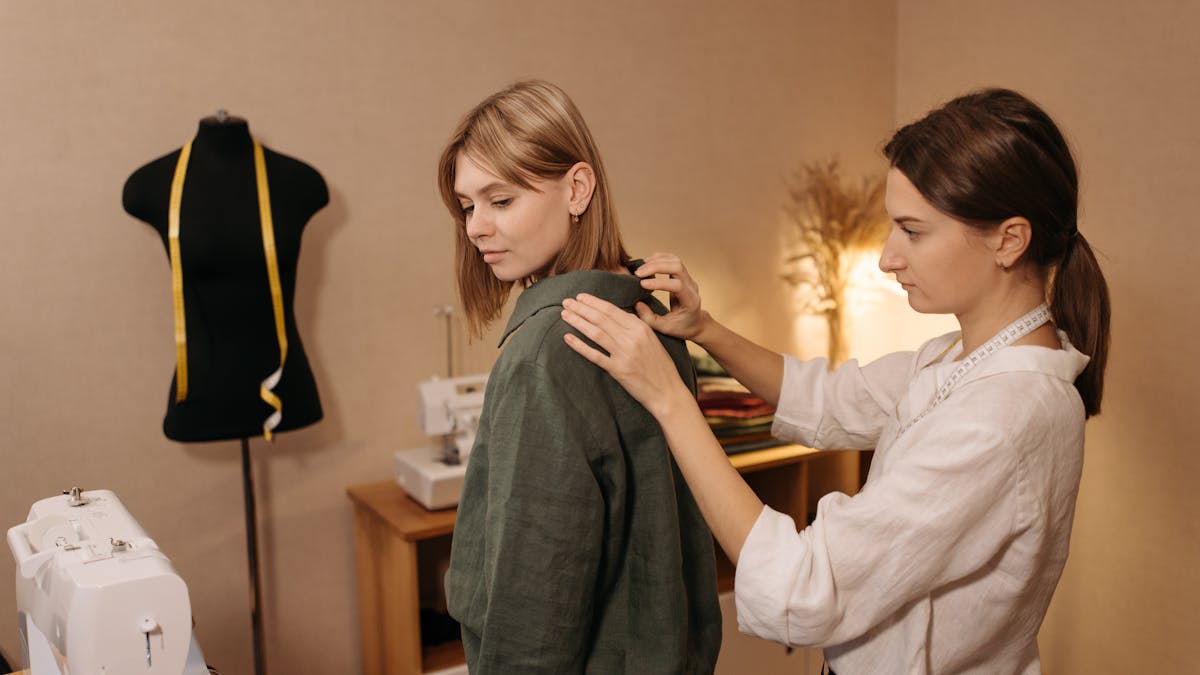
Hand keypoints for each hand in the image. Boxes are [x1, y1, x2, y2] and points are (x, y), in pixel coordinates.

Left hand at [561, 294, 693, 419]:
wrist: (667, 392)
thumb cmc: (660, 365)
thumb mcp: (654, 338)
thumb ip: (642, 322)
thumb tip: (633, 306)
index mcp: (640, 327)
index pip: (612, 310)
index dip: (594, 302)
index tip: (580, 296)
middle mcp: (631, 338)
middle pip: (601, 318)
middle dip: (581, 308)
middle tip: (566, 301)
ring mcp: (624, 354)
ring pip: (595, 333)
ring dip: (578, 321)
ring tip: (564, 314)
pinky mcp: (618, 370)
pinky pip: (594, 355)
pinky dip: (580, 346)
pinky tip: (567, 338)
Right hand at [632, 253, 707, 340]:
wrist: (696, 323)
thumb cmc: (682, 327)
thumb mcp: (665, 328)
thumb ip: (649, 318)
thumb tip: (636, 303)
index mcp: (690, 301)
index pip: (677, 285)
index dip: (659, 282)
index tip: (642, 284)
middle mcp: (691, 286)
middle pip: (677, 267)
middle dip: (656, 267)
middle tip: (638, 273)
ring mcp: (689, 279)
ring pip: (675, 261)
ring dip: (657, 261)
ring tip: (641, 267)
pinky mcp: (683, 275)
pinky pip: (673, 260)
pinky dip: (660, 258)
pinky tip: (648, 262)